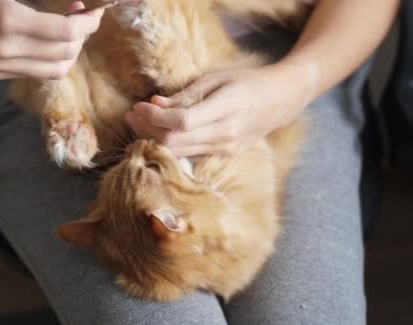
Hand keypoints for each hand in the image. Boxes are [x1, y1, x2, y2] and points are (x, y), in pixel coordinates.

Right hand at [0, 0, 103, 79]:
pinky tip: (46, 39)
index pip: (67, 32)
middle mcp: (3, 49)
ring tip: (67, 29)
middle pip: (66, 55)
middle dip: (82, 36)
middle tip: (82, 16)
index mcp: (7, 20)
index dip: (89, 22)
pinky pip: (35, 71)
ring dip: (68, 51)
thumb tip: (79, 6)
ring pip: (54, 70)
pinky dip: (48, 57)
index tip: (96, 10)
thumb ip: (45, 1)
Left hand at [125, 63, 315, 156]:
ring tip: (138, 123)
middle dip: (147, 129)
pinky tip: (157, 134)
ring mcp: (225, 149)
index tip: (139, 106)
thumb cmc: (248, 82)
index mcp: (226, 109)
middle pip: (175, 142)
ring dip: (154, 139)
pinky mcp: (224, 156)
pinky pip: (190, 156)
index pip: (181, 122)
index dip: (155, 117)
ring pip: (179, 153)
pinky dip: (170, 146)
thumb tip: (155, 104)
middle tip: (131, 115)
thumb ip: (186, 95)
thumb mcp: (217, 79)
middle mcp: (226, 135)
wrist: (281, 100)